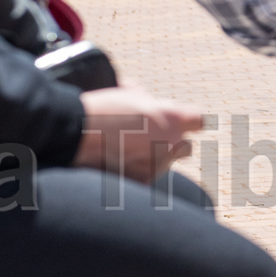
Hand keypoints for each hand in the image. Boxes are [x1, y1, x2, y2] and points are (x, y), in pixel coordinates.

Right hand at [73, 87, 203, 184]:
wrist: (76, 134)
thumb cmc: (103, 109)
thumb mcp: (131, 95)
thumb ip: (150, 100)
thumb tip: (150, 101)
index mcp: (173, 118)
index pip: (199, 122)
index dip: (190, 122)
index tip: (183, 124)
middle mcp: (172, 143)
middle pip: (186, 146)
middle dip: (174, 143)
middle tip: (152, 140)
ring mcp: (158, 165)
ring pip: (164, 163)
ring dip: (153, 158)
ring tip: (125, 149)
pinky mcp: (143, 182)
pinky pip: (146, 176)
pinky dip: (137, 172)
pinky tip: (118, 163)